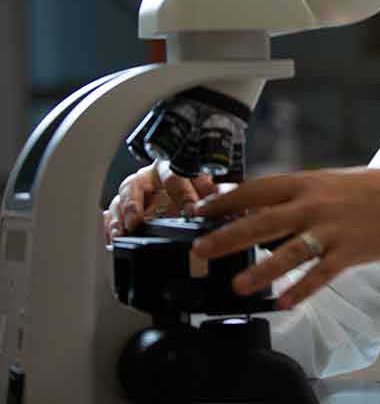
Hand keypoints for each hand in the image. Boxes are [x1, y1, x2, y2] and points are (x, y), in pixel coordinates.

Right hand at [102, 159, 220, 240]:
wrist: (189, 194)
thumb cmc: (201, 187)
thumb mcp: (213, 191)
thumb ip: (222, 198)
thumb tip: (240, 211)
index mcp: (176, 168)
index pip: (177, 176)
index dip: (183, 194)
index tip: (190, 211)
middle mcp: (152, 176)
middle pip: (138, 183)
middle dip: (137, 204)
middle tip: (139, 221)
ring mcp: (137, 190)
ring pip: (122, 196)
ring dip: (122, 214)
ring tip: (125, 231)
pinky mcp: (125, 205)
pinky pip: (112, 211)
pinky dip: (112, 225)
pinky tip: (114, 238)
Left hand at [190, 168, 379, 309]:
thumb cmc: (363, 192)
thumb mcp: (325, 183)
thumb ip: (293, 194)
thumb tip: (255, 205)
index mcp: (305, 184)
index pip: (256, 190)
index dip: (224, 201)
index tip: (198, 212)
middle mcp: (313, 205)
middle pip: (263, 220)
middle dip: (228, 235)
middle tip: (200, 250)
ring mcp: (331, 230)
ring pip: (290, 251)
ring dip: (262, 270)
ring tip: (238, 285)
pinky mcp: (348, 252)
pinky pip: (321, 274)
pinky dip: (302, 289)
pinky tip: (284, 302)